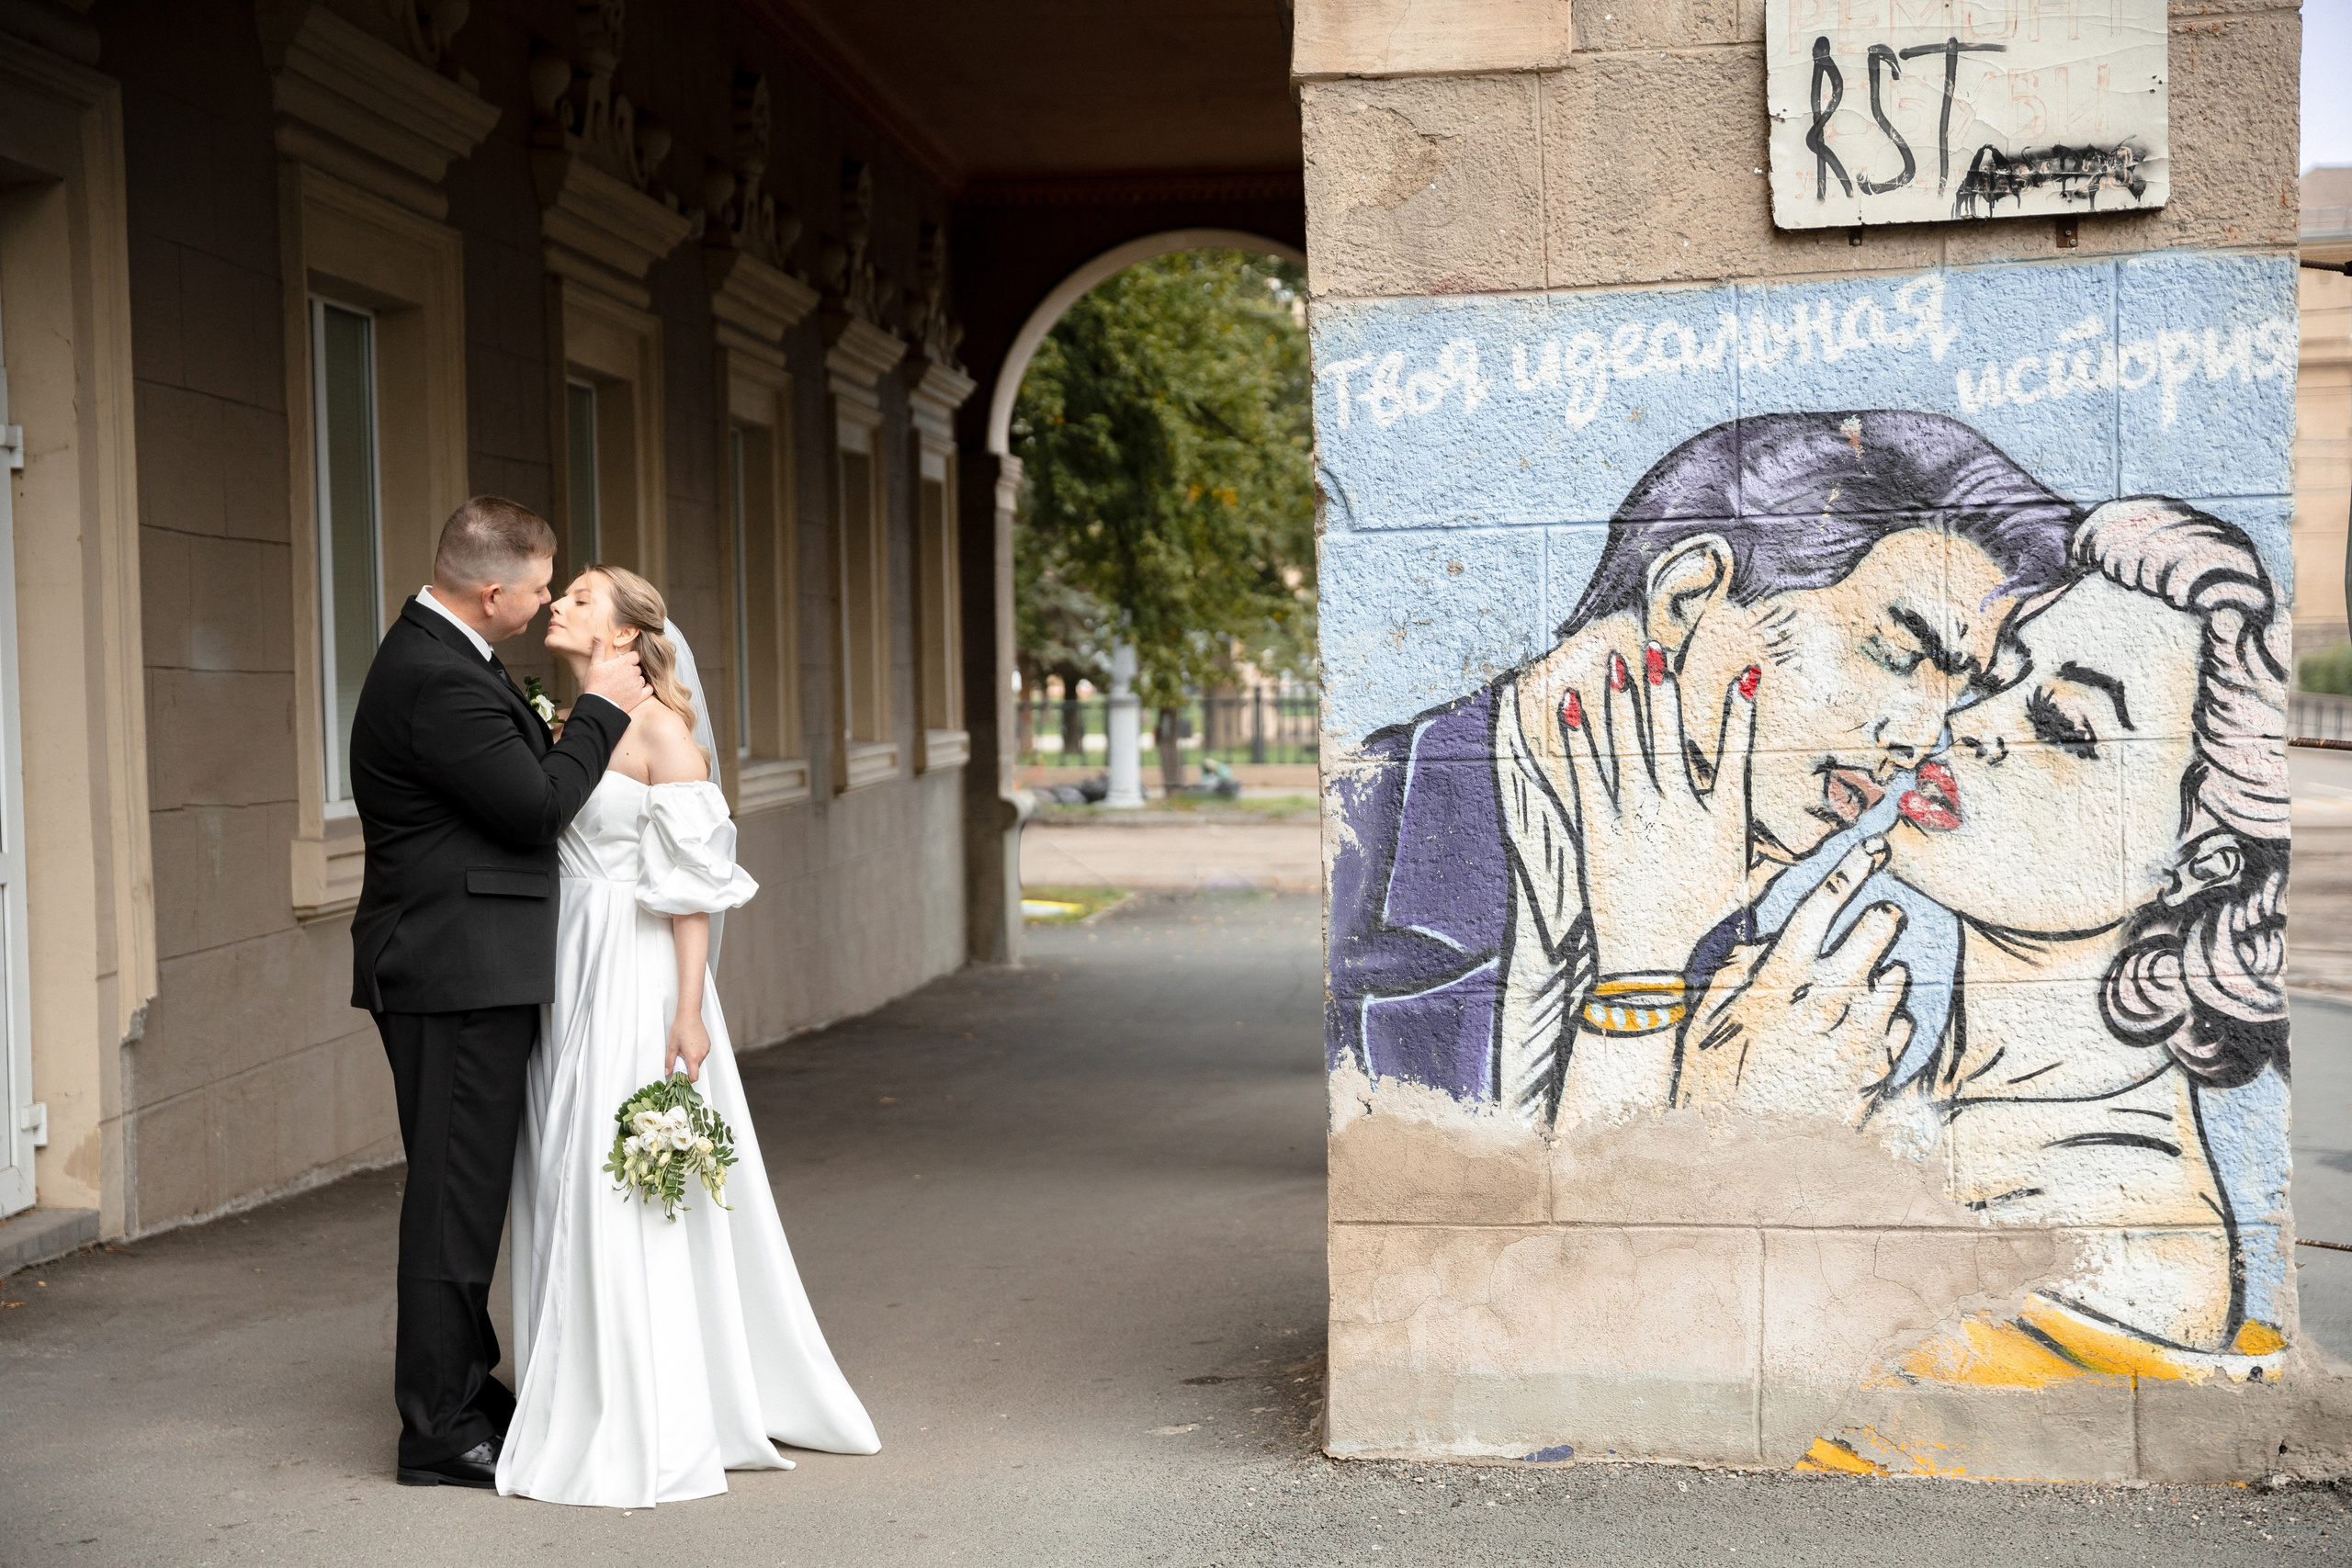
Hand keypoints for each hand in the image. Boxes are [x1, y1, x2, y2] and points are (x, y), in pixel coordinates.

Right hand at [580, 635, 652, 712]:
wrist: (598, 705)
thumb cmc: (594, 684)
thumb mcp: (594, 665)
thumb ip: (598, 649)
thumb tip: (597, 634)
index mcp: (624, 663)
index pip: (635, 656)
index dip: (630, 659)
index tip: (623, 664)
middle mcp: (633, 673)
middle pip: (638, 667)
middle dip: (631, 670)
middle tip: (621, 676)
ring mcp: (637, 685)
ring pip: (642, 678)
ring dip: (636, 680)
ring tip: (625, 684)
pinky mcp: (639, 697)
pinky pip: (649, 689)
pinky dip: (646, 688)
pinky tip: (639, 689)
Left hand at [666, 1008, 711, 1082]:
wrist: (689, 1015)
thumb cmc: (680, 1028)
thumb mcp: (672, 1046)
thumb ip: (669, 1061)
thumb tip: (668, 1071)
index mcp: (693, 1057)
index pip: (694, 1077)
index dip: (687, 1079)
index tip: (681, 1076)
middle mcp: (702, 1054)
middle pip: (695, 1069)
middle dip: (687, 1067)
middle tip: (679, 1057)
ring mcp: (706, 1049)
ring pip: (699, 1061)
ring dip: (692, 1059)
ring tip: (685, 1048)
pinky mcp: (708, 1044)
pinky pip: (702, 1054)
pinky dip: (696, 1053)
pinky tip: (690, 1044)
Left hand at [1561, 645, 1758, 975]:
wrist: (1650, 964)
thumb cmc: (1698, 928)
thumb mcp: (1737, 881)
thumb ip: (1746, 840)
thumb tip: (1758, 813)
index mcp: (1723, 822)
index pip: (1738, 754)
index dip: (1741, 713)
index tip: (1746, 675)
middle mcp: (1681, 811)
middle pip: (1674, 737)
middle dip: (1664, 690)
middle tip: (1657, 652)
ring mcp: (1638, 818)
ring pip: (1629, 745)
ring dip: (1623, 700)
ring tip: (1617, 662)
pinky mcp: (1599, 831)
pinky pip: (1587, 773)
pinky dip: (1580, 737)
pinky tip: (1573, 707)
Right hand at [1674, 837, 1912, 1117]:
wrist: (1741, 1164)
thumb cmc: (1709, 1090)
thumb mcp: (1702, 1025)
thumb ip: (1730, 978)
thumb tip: (1755, 945)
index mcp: (1779, 981)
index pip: (1820, 909)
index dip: (1847, 873)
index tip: (1870, 852)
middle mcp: (1824, 1005)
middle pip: (1870, 940)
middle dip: (1878, 922)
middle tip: (1883, 913)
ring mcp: (1852, 1044)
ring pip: (1891, 989)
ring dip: (1888, 975)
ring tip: (1886, 971)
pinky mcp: (1869, 1081)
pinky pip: (1895, 1042)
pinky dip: (1894, 1028)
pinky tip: (1888, 1025)